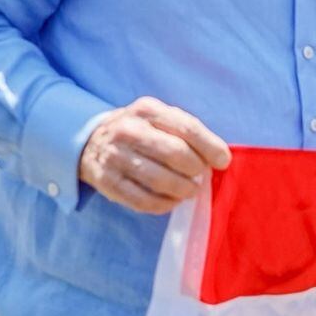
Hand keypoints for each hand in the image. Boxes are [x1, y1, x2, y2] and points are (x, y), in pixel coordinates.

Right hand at [78, 96, 230, 215]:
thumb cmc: (140, 129)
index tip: (223, 161)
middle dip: (196, 169)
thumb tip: (218, 156)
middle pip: (174, 153)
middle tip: (202, 177)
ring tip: (191, 190)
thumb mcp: (160, 118)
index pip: (187, 128)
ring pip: (158, 180)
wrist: (92, 140)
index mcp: (148, 110)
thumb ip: (187, 131)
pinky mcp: (106, 182)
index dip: (210, 146)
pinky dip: (163, 205)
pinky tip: (172, 201)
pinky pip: (141, 200)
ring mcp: (114, 157)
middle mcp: (128, 130)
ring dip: (182, 189)